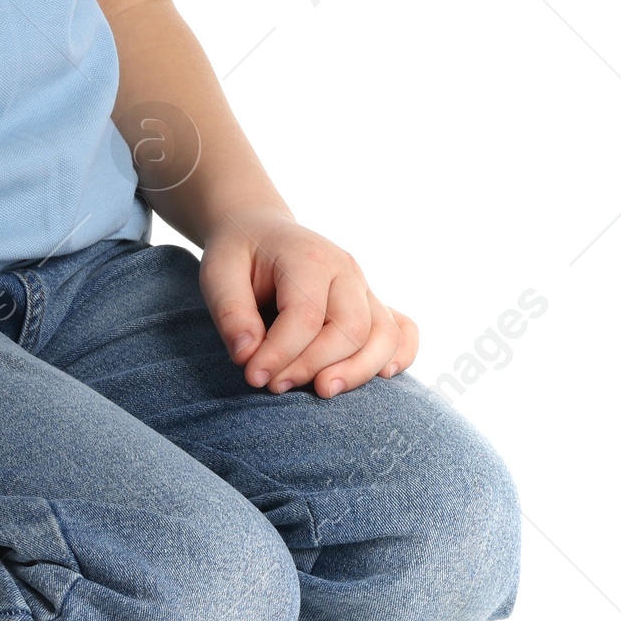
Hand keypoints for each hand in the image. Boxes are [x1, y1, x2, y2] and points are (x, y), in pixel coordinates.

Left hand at [199, 210, 418, 397]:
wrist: (260, 229)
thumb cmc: (238, 254)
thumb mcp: (217, 273)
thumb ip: (230, 312)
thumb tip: (247, 356)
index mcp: (308, 257)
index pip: (305, 315)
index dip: (280, 353)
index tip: (253, 376)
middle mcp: (345, 270)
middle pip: (351, 328)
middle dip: (315, 365)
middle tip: (276, 387)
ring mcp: (363, 287)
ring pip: (384, 335)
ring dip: (357, 371)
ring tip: (322, 391)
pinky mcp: (371, 303)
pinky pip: (403, 330)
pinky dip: (400, 355)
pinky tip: (381, 377)